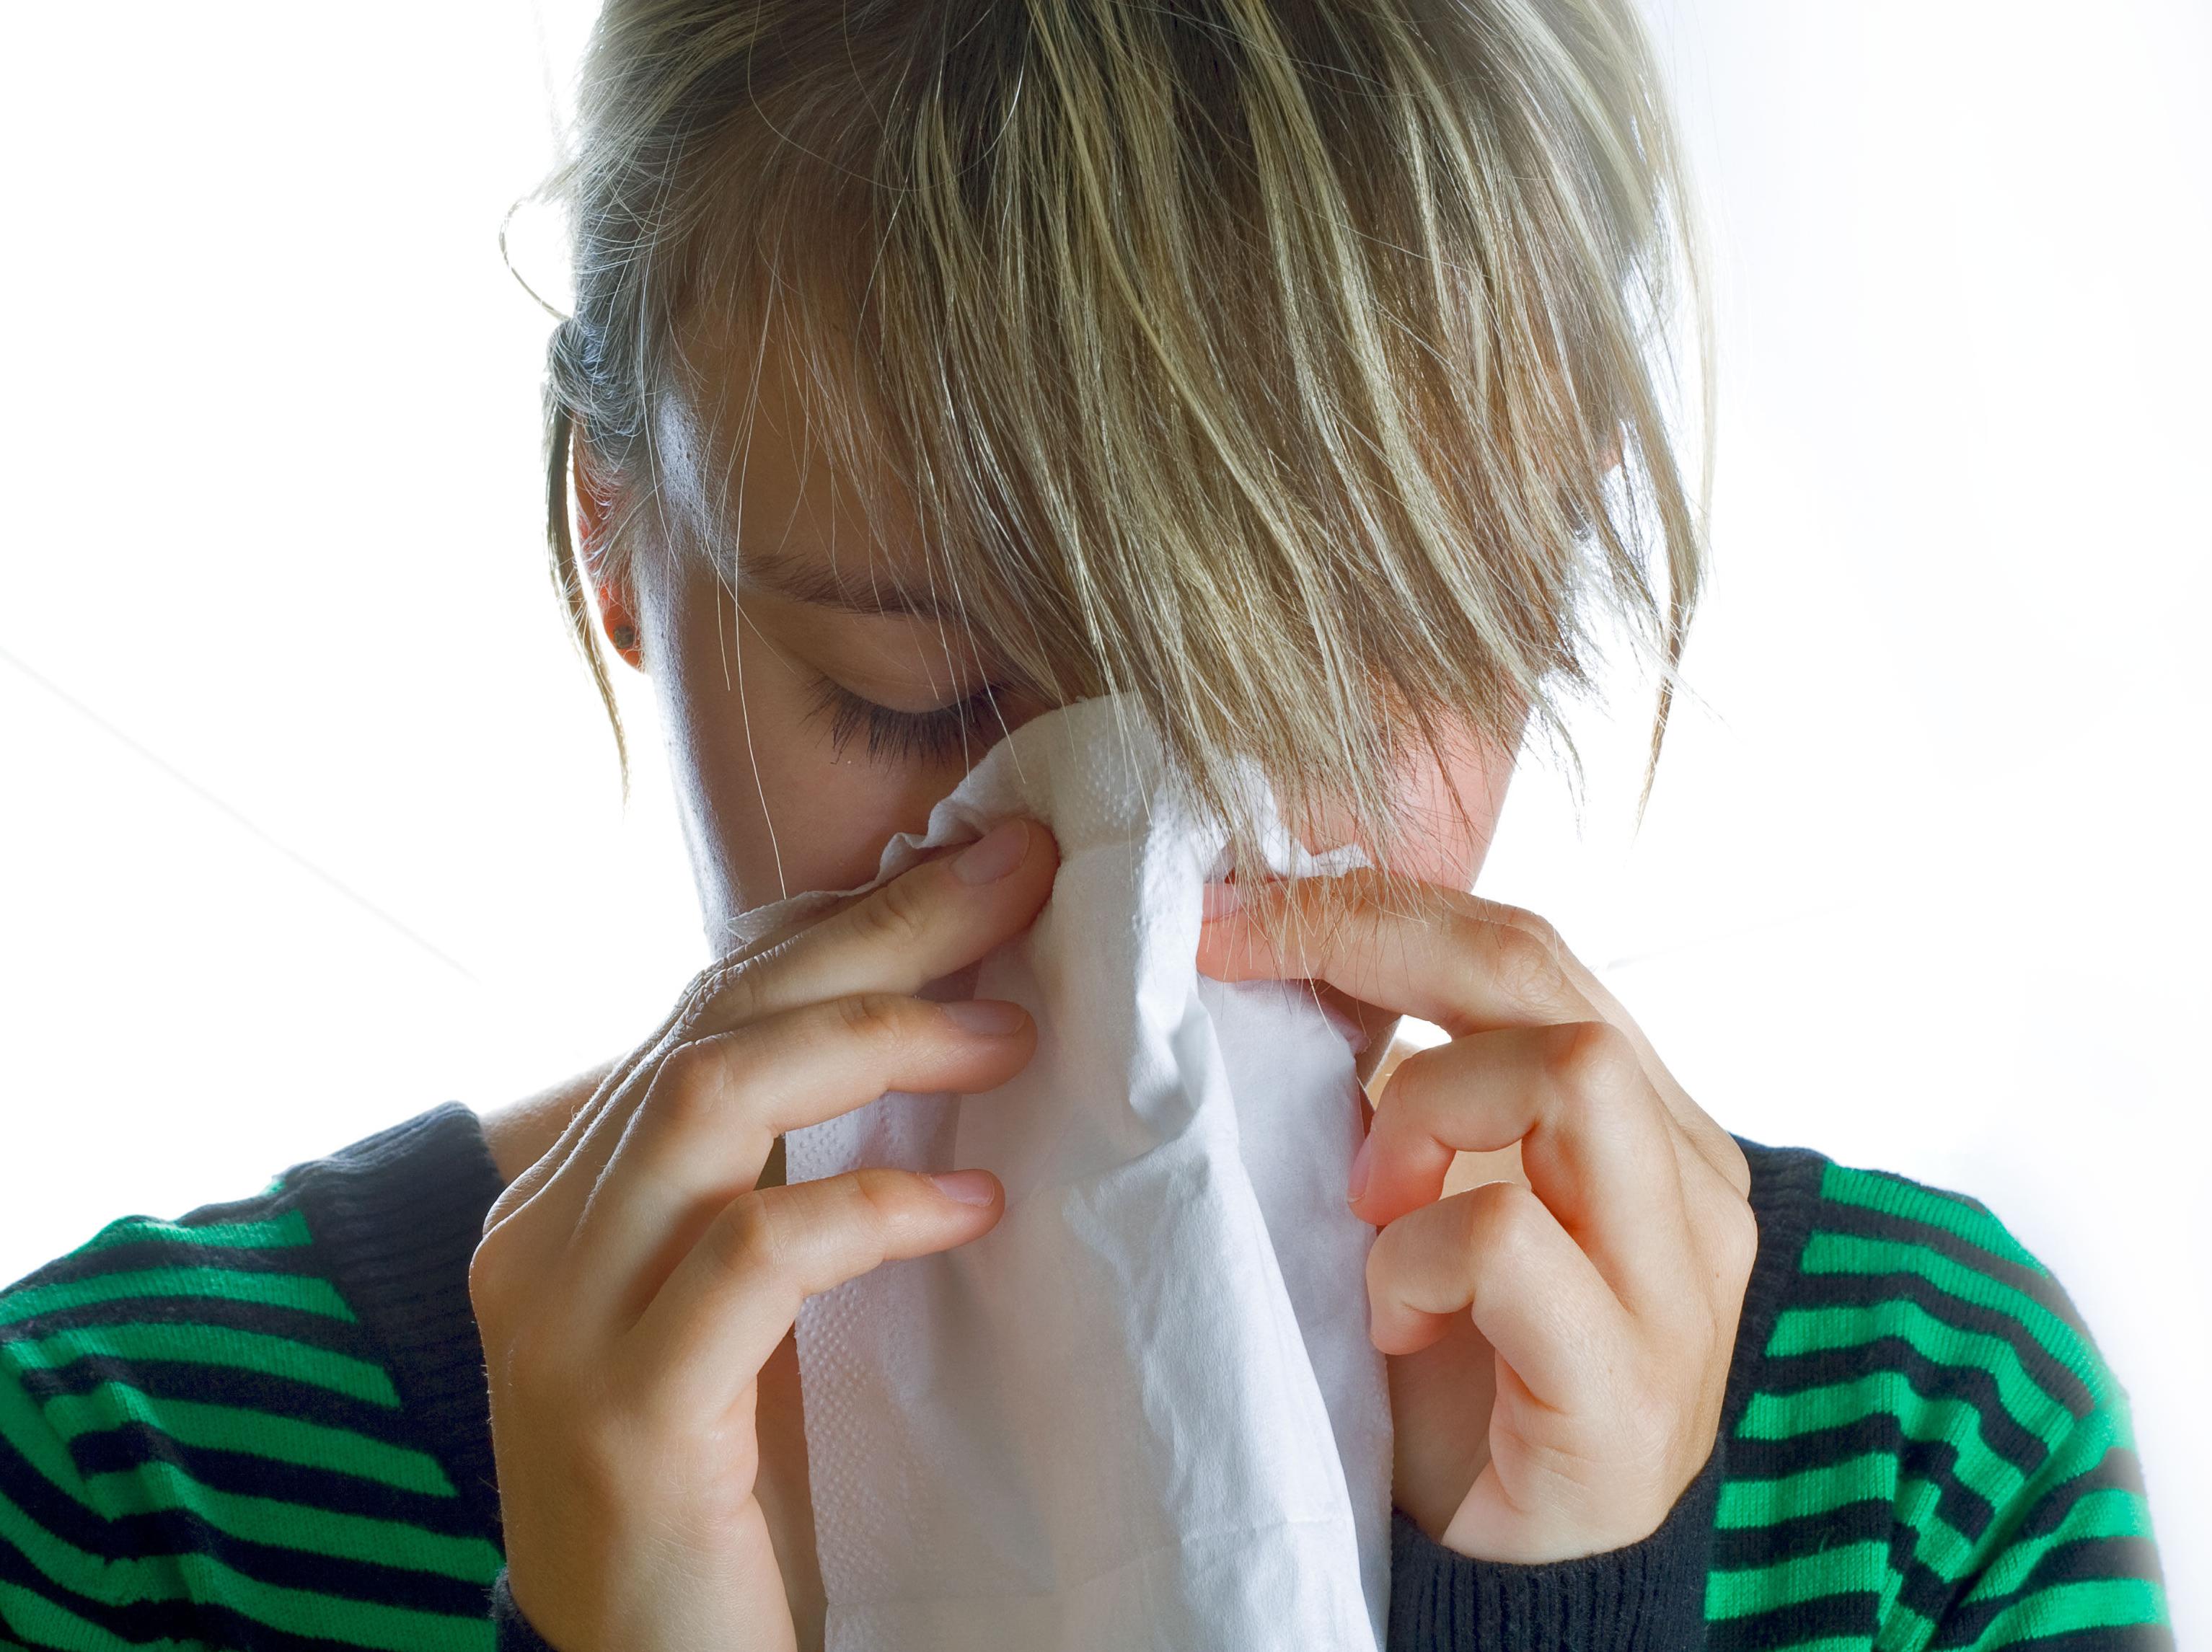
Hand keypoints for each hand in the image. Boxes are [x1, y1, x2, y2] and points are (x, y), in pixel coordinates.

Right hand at [469, 819, 1058, 1650]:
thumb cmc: (730, 1492)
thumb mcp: (750, 1311)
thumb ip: (782, 1180)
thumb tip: (933, 1032)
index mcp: (574, 1198)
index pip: (704, 1009)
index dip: (839, 926)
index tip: (975, 870)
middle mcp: (544, 1237)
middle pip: (715, 1021)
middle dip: (877, 935)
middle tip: (1017, 876)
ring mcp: (567, 1322)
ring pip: (712, 1098)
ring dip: (876, 1040)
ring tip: (1012, 1031)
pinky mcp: (624, 1415)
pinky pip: (755, 1257)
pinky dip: (871, 1209)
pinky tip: (975, 1208)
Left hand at [1196, 873, 1756, 1562]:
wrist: (1500, 1570)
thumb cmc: (1447, 1374)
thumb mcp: (1417, 1197)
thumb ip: (1398, 1089)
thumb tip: (1273, 950)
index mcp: (1641, 1117)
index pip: (1520, 947)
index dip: (1369, 904)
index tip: (1227, 900)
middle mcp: (1687, 1178)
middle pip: (1544, 975)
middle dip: (1366, 940)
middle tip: (1228, 957)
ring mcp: (1678, 1281)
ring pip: (1569, 1072)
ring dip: (1421, 1107)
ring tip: (1365, 1203)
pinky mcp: (1633, 1387)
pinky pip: (1510, 1241)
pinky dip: (1418, 1257)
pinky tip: (1391, 1313)